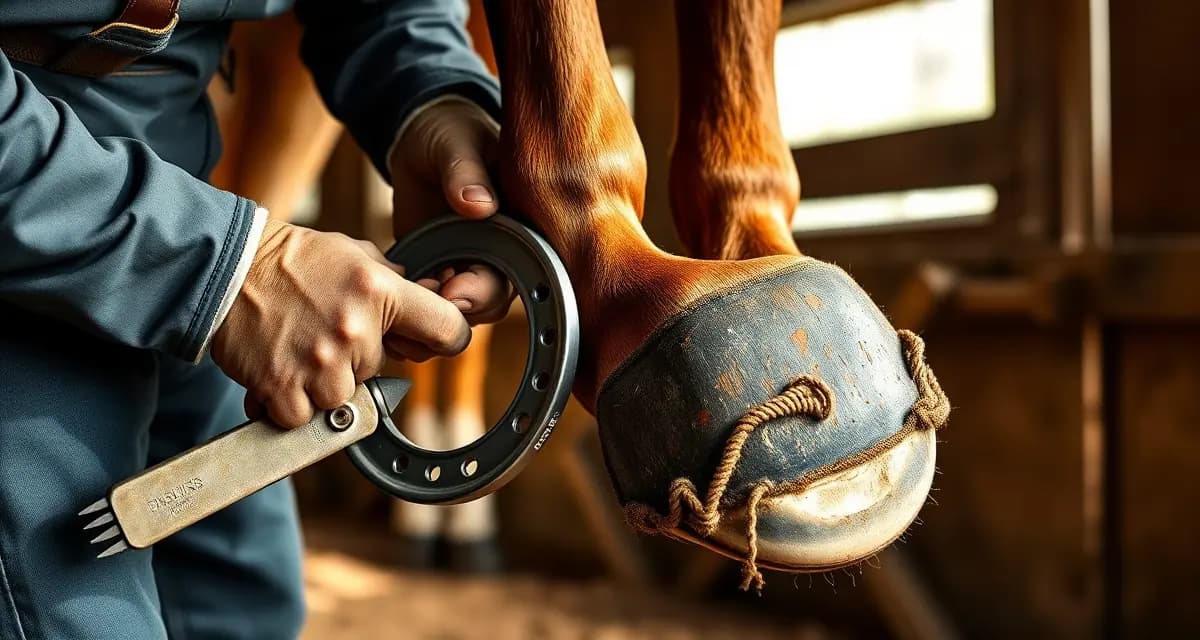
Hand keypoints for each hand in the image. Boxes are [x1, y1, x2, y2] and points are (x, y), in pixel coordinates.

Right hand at [211, 220, 470, 427]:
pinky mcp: (284, 387)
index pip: (447, 329)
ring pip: (343, 397)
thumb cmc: (291, 260)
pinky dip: (290, 403)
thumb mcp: (353, 253)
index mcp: (380, 290)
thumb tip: (427, 296)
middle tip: (322, 331)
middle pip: (379, 369)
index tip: (434, 342)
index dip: (446, 339)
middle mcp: (355, 328)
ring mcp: (320, 362)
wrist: (225, 269)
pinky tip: (278, 369)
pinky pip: (304, 416)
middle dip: (356, 358)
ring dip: (322, 384)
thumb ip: (391, 278)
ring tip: (298, 350)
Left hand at [389, 98, 511, 324]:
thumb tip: (480, 205)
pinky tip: (399, 295)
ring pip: (462, 310)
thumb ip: (466, 171)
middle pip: (491, 301)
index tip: (453, 289)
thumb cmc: (449, 131)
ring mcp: (470, 263)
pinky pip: (434, 301)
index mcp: (522, 225)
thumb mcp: (457, 143)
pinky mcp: (440, 268)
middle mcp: (502, 251)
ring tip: (408, 293)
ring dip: (435, 312)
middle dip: (459, 308)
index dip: (487, 288)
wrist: (418, 137)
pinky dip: (417, 307)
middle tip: (426, 294)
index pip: (518, 273)